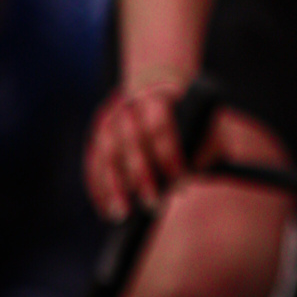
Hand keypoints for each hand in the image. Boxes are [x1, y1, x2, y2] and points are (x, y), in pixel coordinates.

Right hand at [84, 72, 195, 220]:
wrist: (158, 81)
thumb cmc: (188, 109)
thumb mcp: (201, 116)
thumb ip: (203, 140)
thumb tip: (198, 173)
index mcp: (158, 96)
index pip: (159, 126)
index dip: (169, 157)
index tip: (181, 183)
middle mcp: (128, 104)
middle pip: (130, 142)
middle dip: (141, 176)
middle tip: (153, 205)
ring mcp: (109, 117)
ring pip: (105, 153)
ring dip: (112, 186)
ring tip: (121, 214)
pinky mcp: (97, 131)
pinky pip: (92, 161)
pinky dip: (98, 186)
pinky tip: (106, 207)